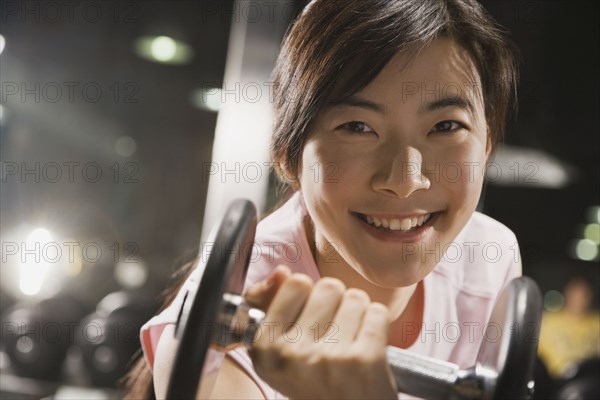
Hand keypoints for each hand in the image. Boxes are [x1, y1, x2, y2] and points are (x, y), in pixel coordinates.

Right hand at [244, 266, 397, 398]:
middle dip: (337, 303)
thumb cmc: (316, 384)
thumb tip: (281, 271)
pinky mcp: (365, 361)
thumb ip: (273, 303)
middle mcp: (294, 353)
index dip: (308, 298)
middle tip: (333, 335)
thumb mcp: (281, 350)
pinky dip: (377, 326)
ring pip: (356, 297)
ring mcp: (330, 357)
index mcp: (266, 348)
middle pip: (329, 286)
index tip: (309, 322)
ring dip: (358, 314)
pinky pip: (378, 313)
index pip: (296, 283)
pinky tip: (368, 347)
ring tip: (350, 341)